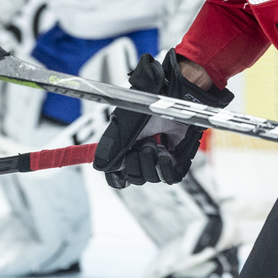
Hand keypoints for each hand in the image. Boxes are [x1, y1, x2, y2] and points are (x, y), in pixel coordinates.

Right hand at [93, 52, 232, 188]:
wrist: (176, 99)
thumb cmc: (150, 107)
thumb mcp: (125, 126)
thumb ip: (111, 147)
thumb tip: (100, 167)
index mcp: (126, 147)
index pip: (117, 175)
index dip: (117, 176)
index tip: (119, 171)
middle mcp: (142, 154)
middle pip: (134, 178)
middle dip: (136, 162)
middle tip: (144, 143)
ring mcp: (160, 157)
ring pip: (151, 178)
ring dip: (152, 161)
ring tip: (157, 143)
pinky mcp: (178, 159)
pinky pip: (170, 177)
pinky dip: (166, 168)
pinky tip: (165, 153)